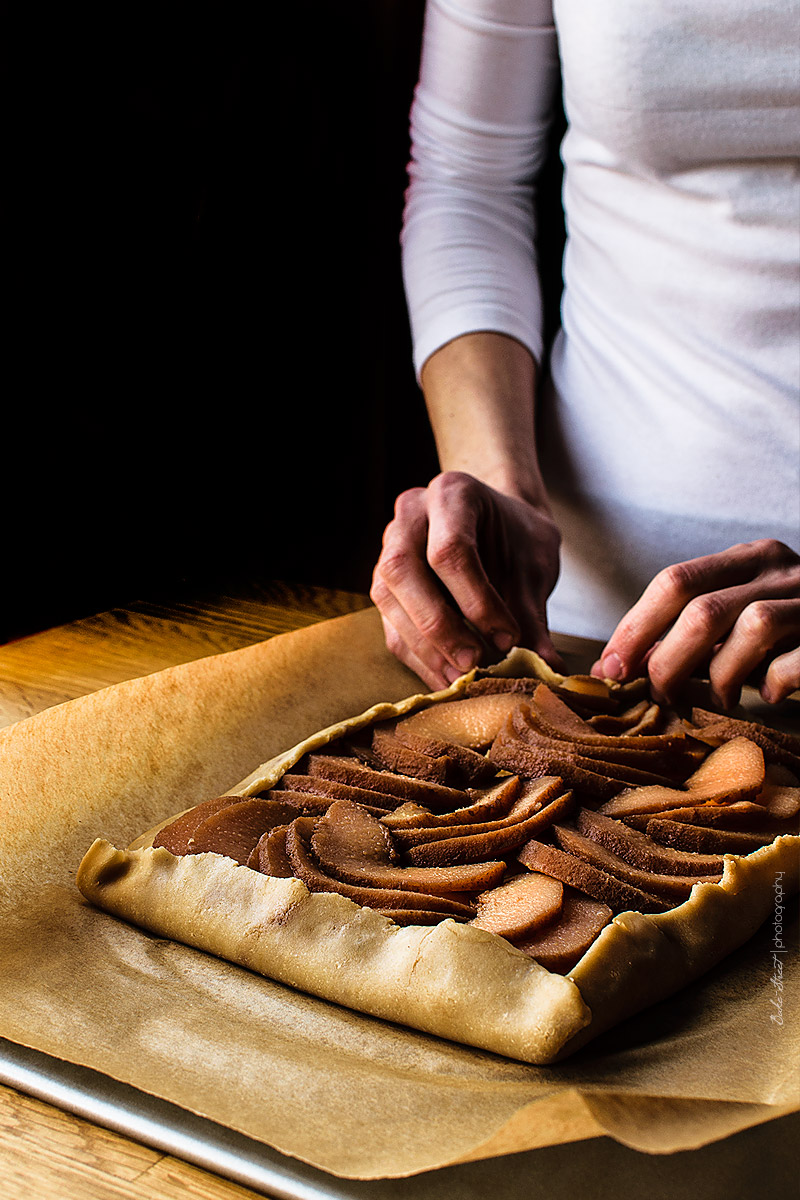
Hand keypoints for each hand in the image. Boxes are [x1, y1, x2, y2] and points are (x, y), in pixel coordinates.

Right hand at [370, 471, 562, 689]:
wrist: (503, 527)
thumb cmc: (518, 539)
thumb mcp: (534, 565)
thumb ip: (533, 612)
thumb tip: (548, 666)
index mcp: (451, 494)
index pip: (450, 549)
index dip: (477, 600)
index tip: (508, 638)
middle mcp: (411, 515)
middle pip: (403, 569)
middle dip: (438, 624)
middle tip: (473, 662)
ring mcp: (389, 547)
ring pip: (388, 598)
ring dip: (423, 646)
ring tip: (461, 678)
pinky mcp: (385, 584)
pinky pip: (390, 624)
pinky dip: (418, 657)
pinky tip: (447, 679)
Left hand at [592, 539, 799, 707]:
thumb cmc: (792, 632)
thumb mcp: (740, 619)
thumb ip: (694, 633)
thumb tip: (622, 664)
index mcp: (748, 559)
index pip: (675, 581)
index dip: (635, 627)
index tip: (609, 667)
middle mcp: (780, 569)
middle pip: (703, 607)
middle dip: (668, 658)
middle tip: (658, 695)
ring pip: (752, 628)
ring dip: (721, 676)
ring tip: (717, 701)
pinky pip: (795, 660)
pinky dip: (775, 683)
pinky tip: (770, 696)